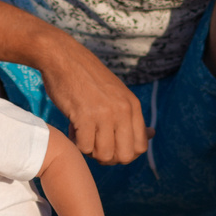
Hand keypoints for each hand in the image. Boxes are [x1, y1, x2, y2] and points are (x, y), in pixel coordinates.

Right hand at [40, 42, 146, 164]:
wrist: (63, 58)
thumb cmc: (87, 78)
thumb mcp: (117, 93)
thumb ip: (131, 115)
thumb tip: (152, 135)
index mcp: (133, 105)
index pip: (140, 147)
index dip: (124, 154)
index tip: (110, 146)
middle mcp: (123, 110)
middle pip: (124, 156)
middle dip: (108, 158)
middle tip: (95, 145)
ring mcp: (104, 114)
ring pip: (104, 155)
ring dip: (91, 151)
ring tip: (83, 134)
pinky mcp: (84, 116)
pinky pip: (84, 147)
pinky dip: (76, 143)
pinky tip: (72, 128)